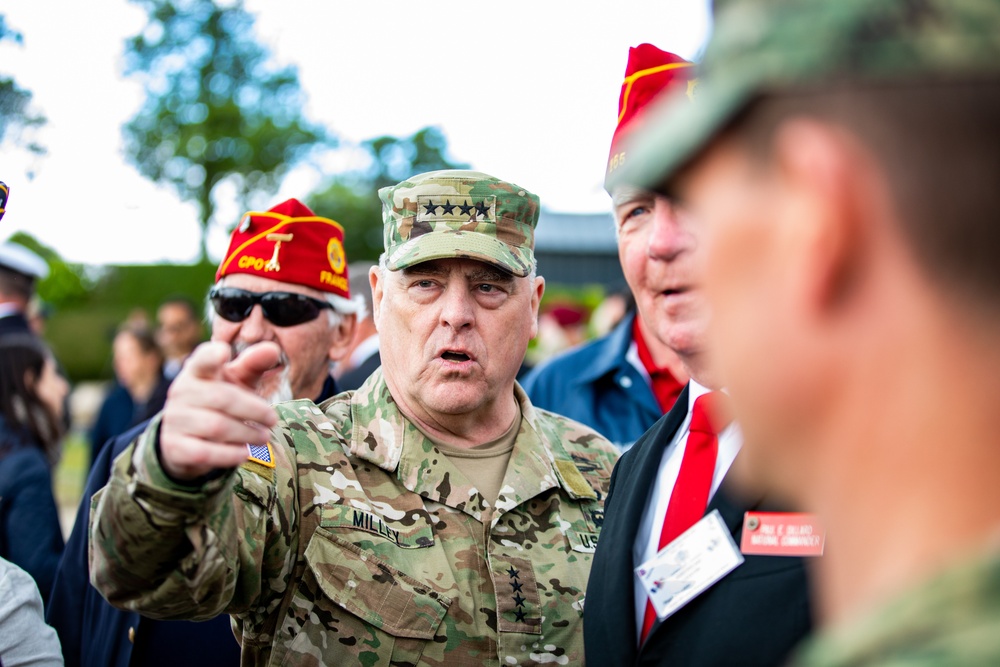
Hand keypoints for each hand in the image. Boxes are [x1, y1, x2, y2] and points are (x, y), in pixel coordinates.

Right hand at [158, 341, 279, 479]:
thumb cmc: (220, 401)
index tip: (223, 351)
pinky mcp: (174, 447)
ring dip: (246, 433)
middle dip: (254, 410)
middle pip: (222, 398)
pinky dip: (229, 454)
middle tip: (273, 419)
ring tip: (264, 437)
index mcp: (197, 371)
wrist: (188, 438)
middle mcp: (181, 392)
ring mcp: (175, 420)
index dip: (211, 356)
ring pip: (216, 427)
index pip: (202, 360)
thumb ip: (253, 365)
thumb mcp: (236, 381)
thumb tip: (273, 349)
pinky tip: (245, 453)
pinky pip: (204, 452)